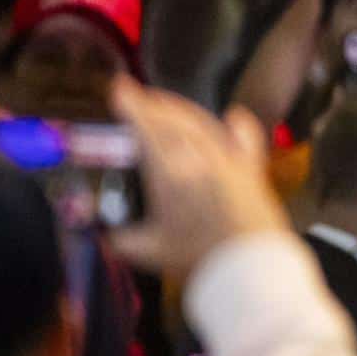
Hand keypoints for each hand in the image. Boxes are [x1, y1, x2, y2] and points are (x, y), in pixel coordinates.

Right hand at [107, 78, 288, 273]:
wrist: (250, 267)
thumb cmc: (199, 259)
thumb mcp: (149, 250)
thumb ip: (121, 239)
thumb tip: (104, 237)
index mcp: (170, 172)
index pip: (148, 128)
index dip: (132, 105)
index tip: (121, 88)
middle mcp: (201, 158)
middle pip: (174, 120)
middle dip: (153, 105)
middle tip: (138, 98)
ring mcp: (229, 161)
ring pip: (203, 124)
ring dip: (183, 111)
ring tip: (167, 107)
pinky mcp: (252, 170)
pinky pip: (245, 139)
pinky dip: (237, 125)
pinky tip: (233, 115)